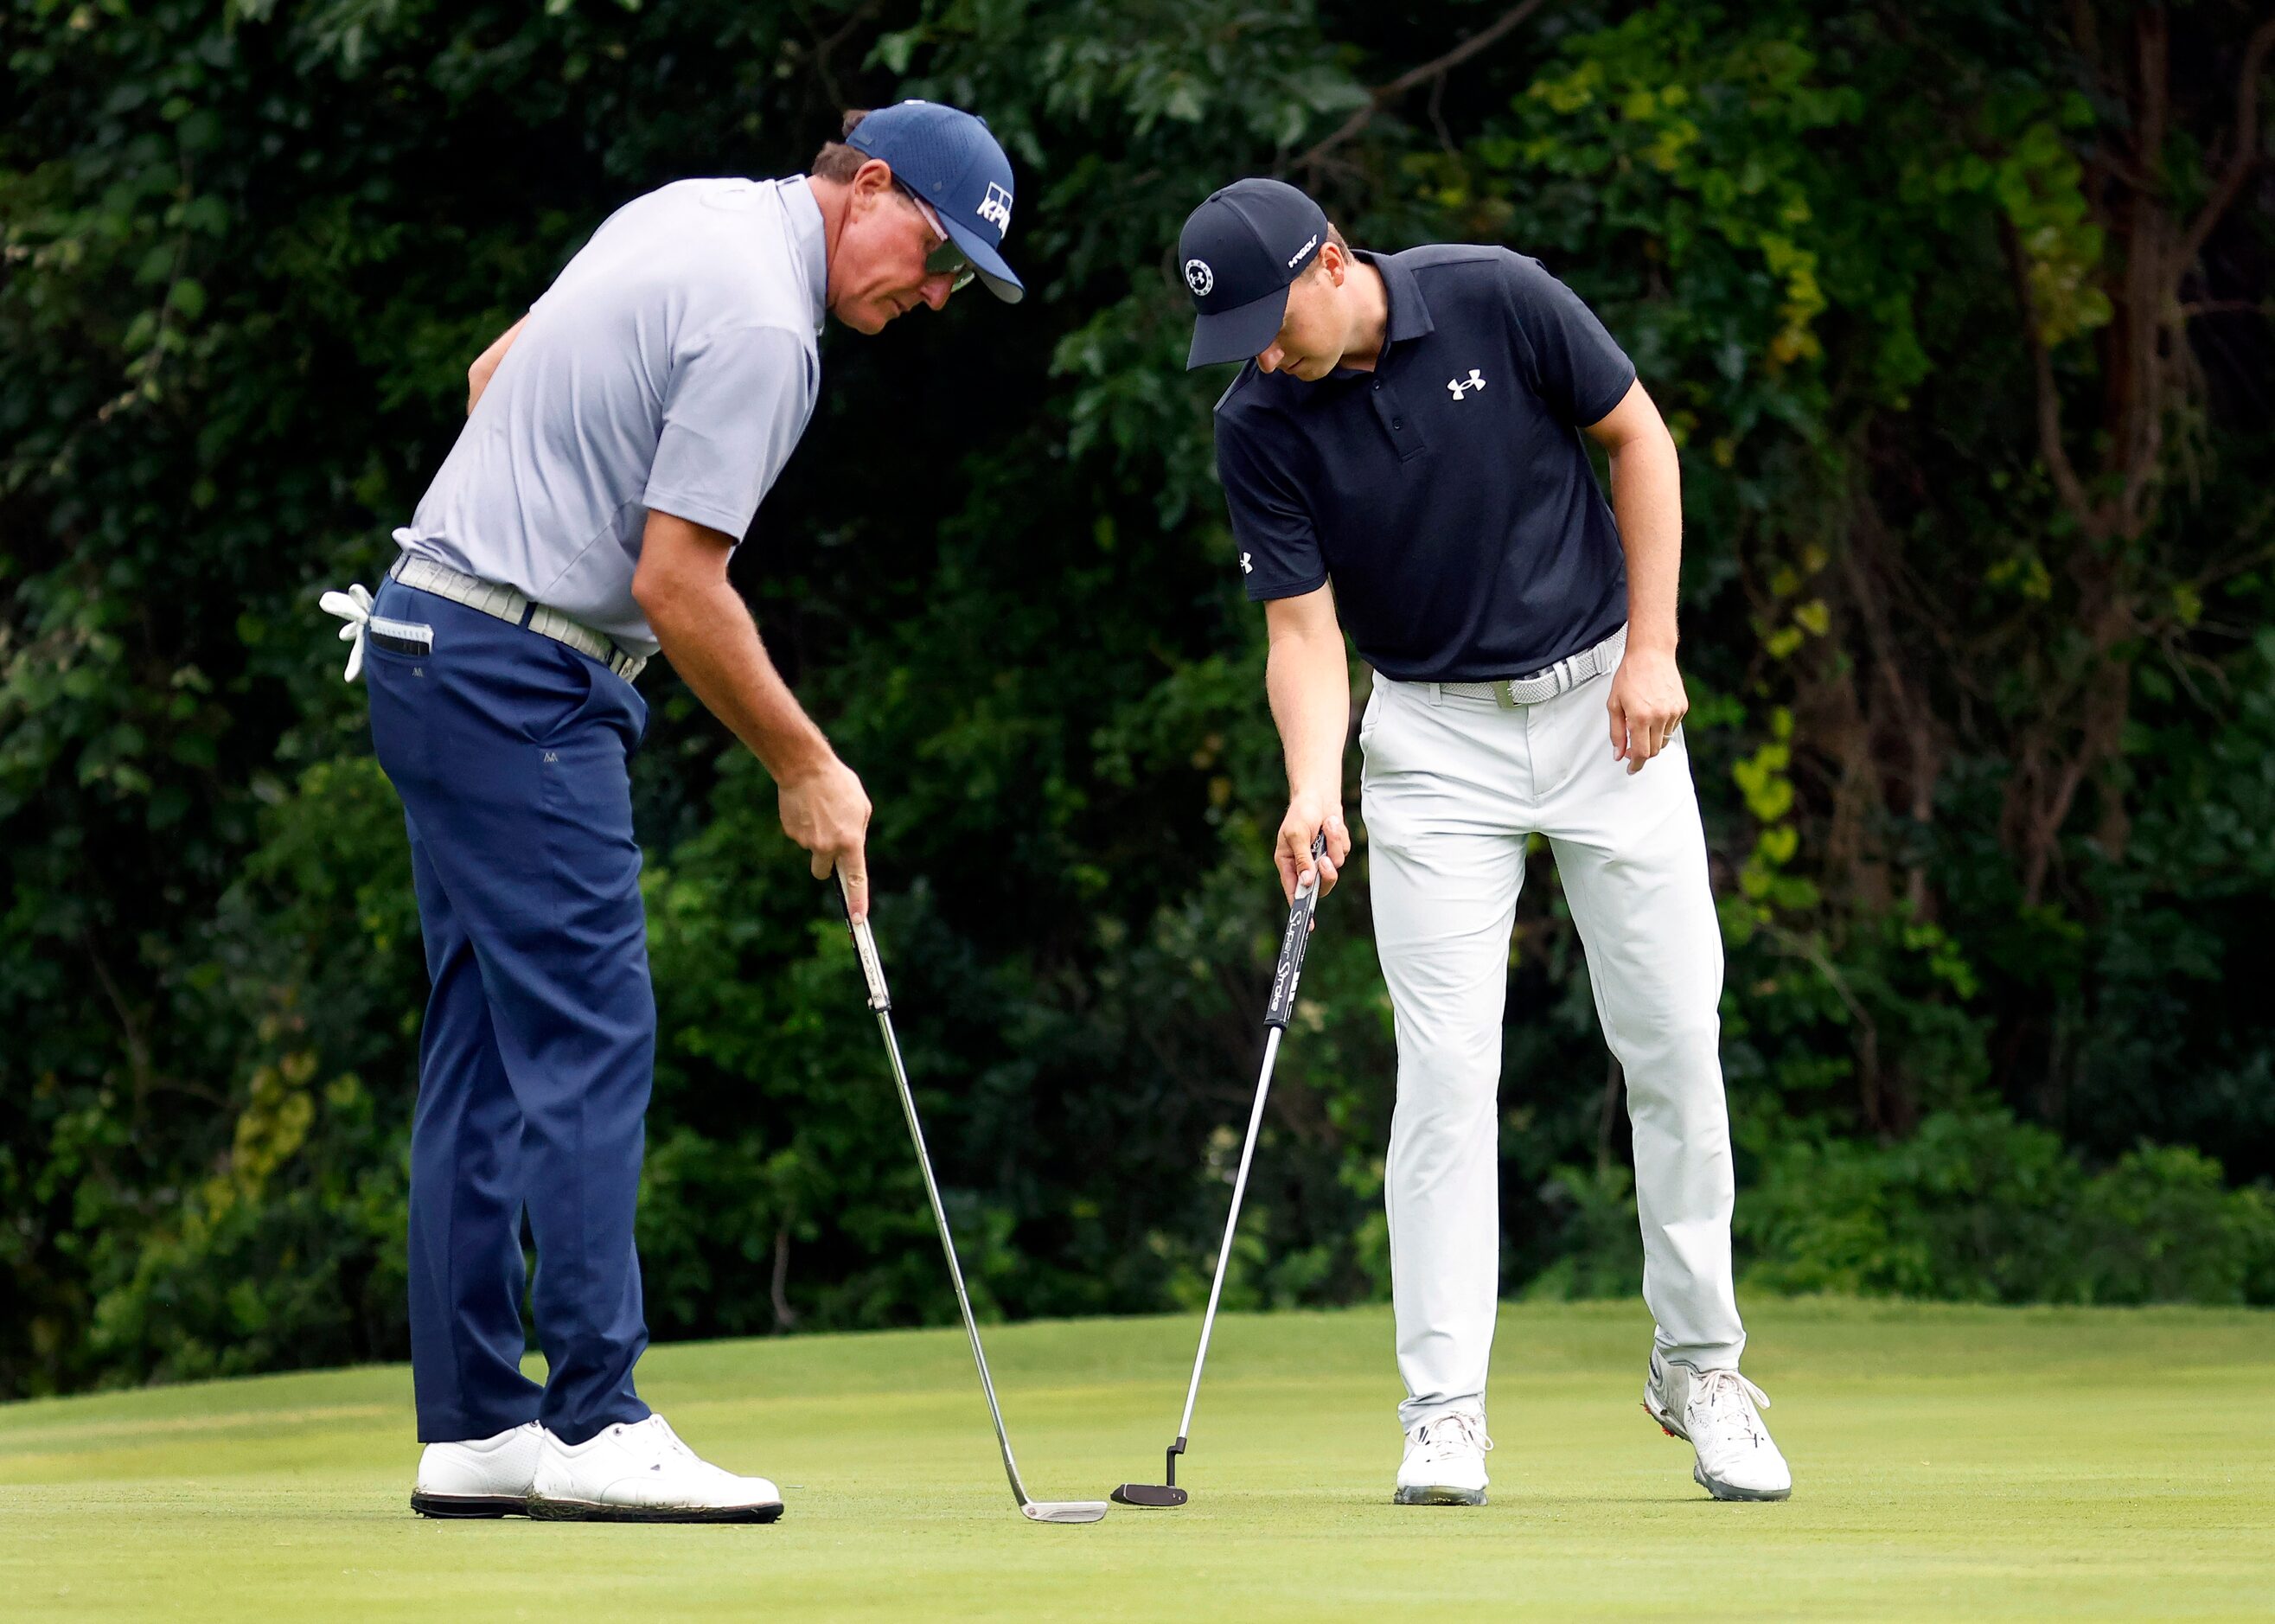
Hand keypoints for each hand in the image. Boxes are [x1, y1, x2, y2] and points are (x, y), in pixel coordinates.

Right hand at [779, 755, 872, 915]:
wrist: (805, 767)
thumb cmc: (839, 783)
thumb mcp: (861, 806)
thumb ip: (858, 832)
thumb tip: (850, 848)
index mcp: (850, 841)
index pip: (856, 879)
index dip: (858, 901)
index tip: (859, 920)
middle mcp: (827, 846)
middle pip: (823, 873)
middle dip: (826, 866)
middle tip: (828, 844)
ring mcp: (806, 841)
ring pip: (812, 849)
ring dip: (817, 836)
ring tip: (821, 809)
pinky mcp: (791, 832)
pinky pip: (800, 835)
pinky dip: (804, 825)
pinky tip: (807, 807)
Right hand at [1276, 802, 1351, 903]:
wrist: (1319, 795)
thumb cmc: (1301, 813)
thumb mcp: (1297, 835)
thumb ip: (1302, 859)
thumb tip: (1307, 882)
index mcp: (1288, 863)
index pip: (1294, 891)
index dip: (1300, 907)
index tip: (1309, 924)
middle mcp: (1305, 865)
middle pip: (1321, 885)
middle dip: (1326, 873)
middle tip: (1325, 860)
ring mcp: (1321, 858)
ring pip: (1335, 867)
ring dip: (1332, 845)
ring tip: (1326, 825)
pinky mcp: (1335, 850)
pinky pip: (1343, 853)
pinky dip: (1339, 838)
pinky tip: (1331, 824)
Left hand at [1606, 644, 1687, 774]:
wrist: (1651, 654)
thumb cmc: (1630, 675)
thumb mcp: (1614, 704)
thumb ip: (1617, 732)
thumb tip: (1618, 754)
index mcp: (1640, 716)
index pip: (1641, 753)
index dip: (1635, 764)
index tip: (1631, 768)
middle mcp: (1660, 716)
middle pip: (1654, 750)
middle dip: (1642, 753)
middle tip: (1630, 747)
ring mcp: (1673, 712)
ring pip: (1663, 740)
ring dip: (1652, 739)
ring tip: (1641, 723)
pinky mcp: (1682, 707)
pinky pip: (1672, 727)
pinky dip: (1662, 727)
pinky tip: (1653, 713)